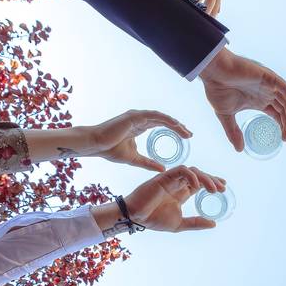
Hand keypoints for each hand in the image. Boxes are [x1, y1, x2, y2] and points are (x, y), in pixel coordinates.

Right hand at [76, 110, 192, 171]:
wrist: (96, 145)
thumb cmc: (110, 150)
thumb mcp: (135, 159)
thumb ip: (148, 163)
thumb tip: (162, 169)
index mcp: (139, 126)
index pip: (161, 125)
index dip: (174, 130)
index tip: (186, 137)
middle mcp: (139, 119)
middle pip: (164, 120)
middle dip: (178, 127)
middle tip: (190, 134)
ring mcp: (136, 116)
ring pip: (161, 117)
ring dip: (175, 123)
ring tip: (186, 131)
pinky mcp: (134, 116)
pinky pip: (154, 116)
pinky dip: (166, 120)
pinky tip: (176, 125)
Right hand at [124, 165, 225, 231]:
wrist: (135, 217)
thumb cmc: (153, 220)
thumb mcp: (179, 224)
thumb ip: (195, 223)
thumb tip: (214, 224)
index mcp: (180, 193)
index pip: (199, 183)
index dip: (212, 182)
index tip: (223, 187)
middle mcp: (177, 184)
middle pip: (199, 175)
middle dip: (212, 180)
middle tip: (222, 188)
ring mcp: (171, 179)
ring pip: (192, 171)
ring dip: (205, 178)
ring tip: (214, 189)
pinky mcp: (164, 176)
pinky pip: (181, 170)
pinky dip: (192, 176)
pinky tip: (198, 186)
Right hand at [200, 48, 285, 151]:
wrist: (212, 72)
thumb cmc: (217, 88)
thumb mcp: (226, 115)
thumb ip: (233, 132)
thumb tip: (238, 149)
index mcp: (259, 101)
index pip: (278, 115)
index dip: (283, 126)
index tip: (284, 139)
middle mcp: (266, 93)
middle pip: (285, 109)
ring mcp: (269, 85)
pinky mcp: (268, 77)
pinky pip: (285, 88)